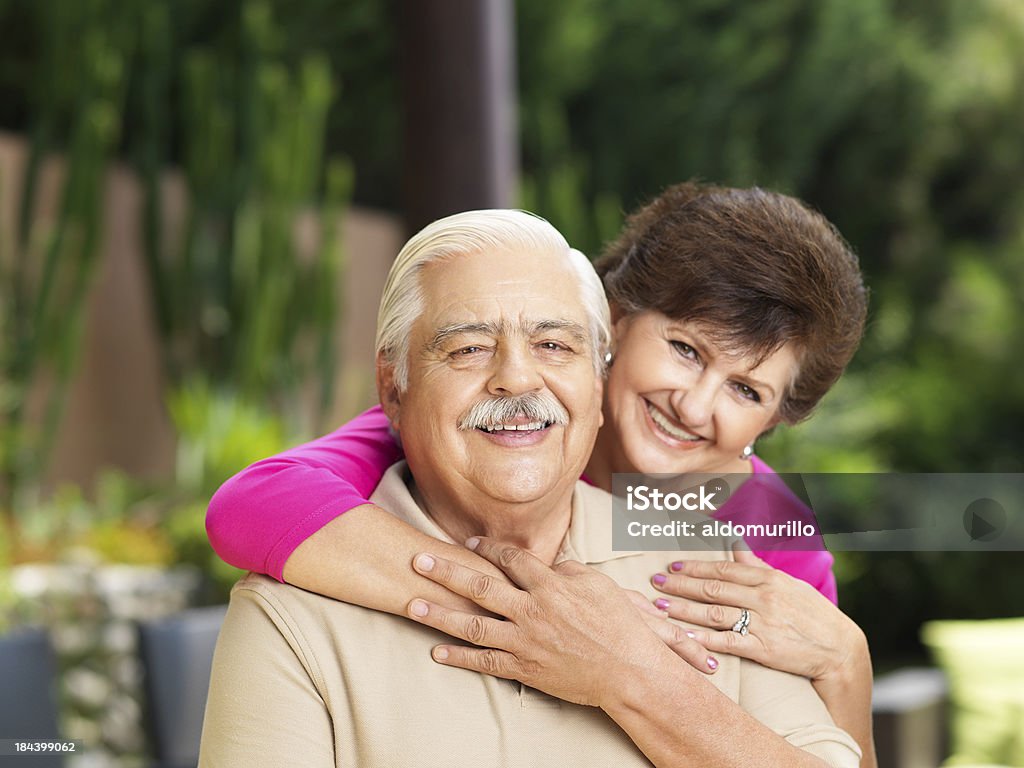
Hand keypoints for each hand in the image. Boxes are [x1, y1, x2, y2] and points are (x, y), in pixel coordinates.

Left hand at [405, 537, 714, 707]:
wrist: (628, 671)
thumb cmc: (619, 625)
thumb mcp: (598, 584)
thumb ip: (568, 570)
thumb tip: (550, 564)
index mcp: (551, 585)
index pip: (511, 559)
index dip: (488, 549)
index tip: (469, 543)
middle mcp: (532, 610)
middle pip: (480, 586)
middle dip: (445, 572)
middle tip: (417, 561)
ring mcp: (525, 641)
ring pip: (473, 625)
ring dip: (440, 615)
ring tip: (412, 606)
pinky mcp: (525, 668)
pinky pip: (485, 662)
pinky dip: (459, 658)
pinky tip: (436, 652)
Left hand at [651, 548, 864, 681]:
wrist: (840, 649)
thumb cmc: (812, 614)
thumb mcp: (788, 583)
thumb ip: (756, 565)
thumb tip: (733, 540)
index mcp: (768, 579)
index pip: (724, 569)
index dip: (696, 566)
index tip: (672, 564)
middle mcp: (763, 598)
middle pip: (713, 589)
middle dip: (681, 584)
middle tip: (656, 582)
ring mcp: (763, 624)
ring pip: (715, 614)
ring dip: (685, 610)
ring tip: (662, 606)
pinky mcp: (764, 649)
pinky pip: (728, 642)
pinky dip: (705, 640)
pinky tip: (685, 637)